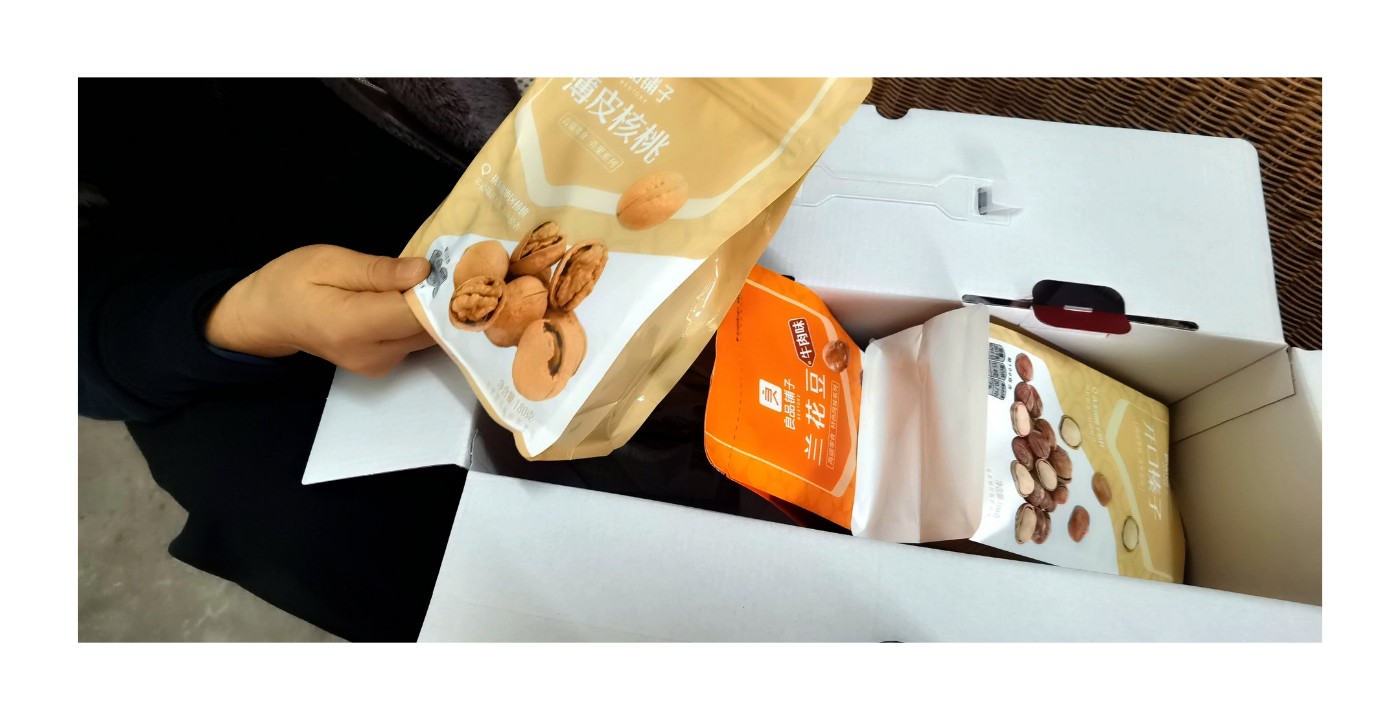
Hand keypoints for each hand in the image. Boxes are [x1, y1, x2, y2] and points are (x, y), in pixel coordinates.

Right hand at [205, 244, 435, 376]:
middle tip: (455, 267)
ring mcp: (379, 365)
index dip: (441, 291)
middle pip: (428, 328)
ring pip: (427, 336)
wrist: (267, 319)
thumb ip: (378, 271)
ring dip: (436, 309)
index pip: (415, 313)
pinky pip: (415, 341)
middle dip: (443, 299)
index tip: (459, 266)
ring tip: (438, 278)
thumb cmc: (291, 283)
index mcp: (352, 326)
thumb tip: (423, 272)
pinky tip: (418, 297)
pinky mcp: (383, 366)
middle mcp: (371, 354)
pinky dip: (422, 319)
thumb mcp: (329, 263)